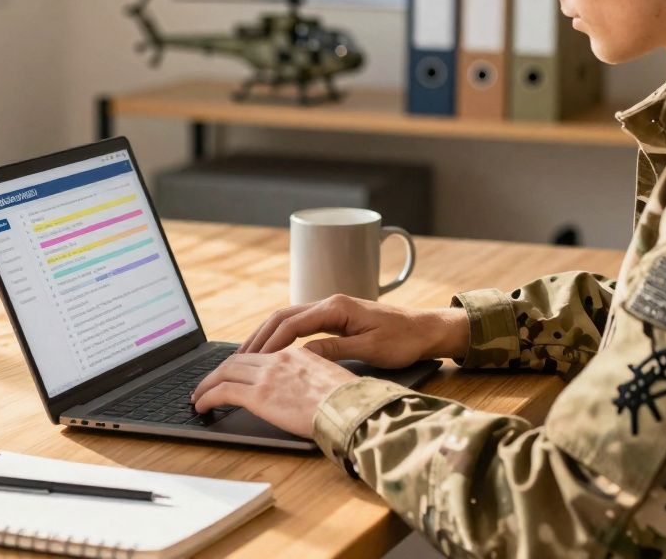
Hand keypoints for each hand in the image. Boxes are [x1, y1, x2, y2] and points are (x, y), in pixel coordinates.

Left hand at [189, 349, 356, 436]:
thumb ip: (314, 378)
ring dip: (207, 384)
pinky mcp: (259, 395)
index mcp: (297, 354)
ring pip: (225, 372)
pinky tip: (201, 406)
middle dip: (218, 372)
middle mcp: (279, 359)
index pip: (260, 354)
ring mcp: (267, 375)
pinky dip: (207, 396)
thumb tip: (309, 390)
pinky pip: (222, 391)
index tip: (232, 373)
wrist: (353, 409)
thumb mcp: (333, 381)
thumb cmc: (351, 402)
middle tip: (207, 383)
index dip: (241, 363)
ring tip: (198, 396)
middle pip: (238, 360)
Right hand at [238, 294, 469, 368]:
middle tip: (238, 359)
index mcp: (337, 307)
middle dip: (259, 337)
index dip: (270, 343)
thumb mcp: (370, 349)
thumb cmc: (405, 340)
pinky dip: (282, 337)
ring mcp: (332, 310)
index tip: (252, 361)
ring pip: (289, 319)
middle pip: (283, 316)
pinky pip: (301, 326)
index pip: (292, 323)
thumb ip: (335, 350)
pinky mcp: (336, 319)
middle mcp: (330, 303)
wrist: (427, 330)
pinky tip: (273, 352)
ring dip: (267, 336)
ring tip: (247, 356)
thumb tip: (302, 357)